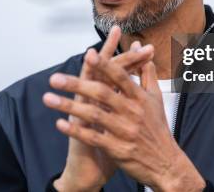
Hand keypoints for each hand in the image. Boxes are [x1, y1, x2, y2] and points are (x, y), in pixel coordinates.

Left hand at [45, 46, 205, 191]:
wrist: (165, 164)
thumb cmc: (157, 128)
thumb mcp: (156, 99)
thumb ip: (147, 73)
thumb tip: (142, 49)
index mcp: (140, 98)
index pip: (120, 77)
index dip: (105, 65)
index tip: (88, 54)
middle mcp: (132, 112)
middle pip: (102, 94)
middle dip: (76, 85)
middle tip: (55, 78)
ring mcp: (124, 131)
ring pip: (93, 115)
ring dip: (68, 106)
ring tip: (48, 98)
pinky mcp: (117, 149)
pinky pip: (92, 137)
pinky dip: (75, 130)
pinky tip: (59, 123)